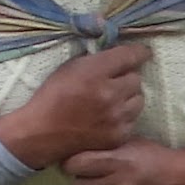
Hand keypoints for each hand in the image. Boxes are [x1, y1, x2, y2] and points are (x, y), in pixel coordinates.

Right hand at [0, 42, 150, 168]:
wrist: (41, 133)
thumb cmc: (52, 96)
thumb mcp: (68, 67)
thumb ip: (93, 57)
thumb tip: (114, 49)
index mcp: (94, 72)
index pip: (129, 56)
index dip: (139, 52)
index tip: (143, 52)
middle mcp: (110, 94)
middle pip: (136, 78)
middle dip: (126, 77)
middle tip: (113, 81)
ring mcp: (116, 117)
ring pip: (139, 99)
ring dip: (128, 97)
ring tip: (112, 100)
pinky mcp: (118, 135)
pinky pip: (133, 119)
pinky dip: (124, 116)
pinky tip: (109, 116)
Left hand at [66, 137, 184, 184]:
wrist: (178, 181)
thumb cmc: (152, 157)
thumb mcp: (129, 142)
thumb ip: (103, 145)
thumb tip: (76, 146)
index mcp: (117, 162)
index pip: (76, 165)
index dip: (72, 163)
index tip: (77, 162)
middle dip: (83, 178)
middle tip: (92, 174)